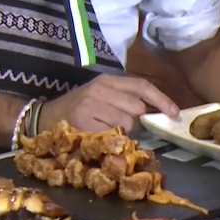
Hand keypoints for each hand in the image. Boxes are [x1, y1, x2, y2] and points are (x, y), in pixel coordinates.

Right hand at [40, 74, 179, 133]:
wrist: (44, 118)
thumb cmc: (79, 109)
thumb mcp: (102, 97)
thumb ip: (126, 100)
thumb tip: (157, 113)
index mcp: (107, 80)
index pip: (142, 86)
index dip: (162, 99)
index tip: (175, 113)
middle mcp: (100, 89)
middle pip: (137, 107)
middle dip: (138, 121)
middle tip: (125, 126)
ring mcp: (91, 105)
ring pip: (127, 123)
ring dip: (125, 132)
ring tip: (109, 131)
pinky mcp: (83, 122)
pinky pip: (112, 134)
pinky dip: (112, 139)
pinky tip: (102, 137)